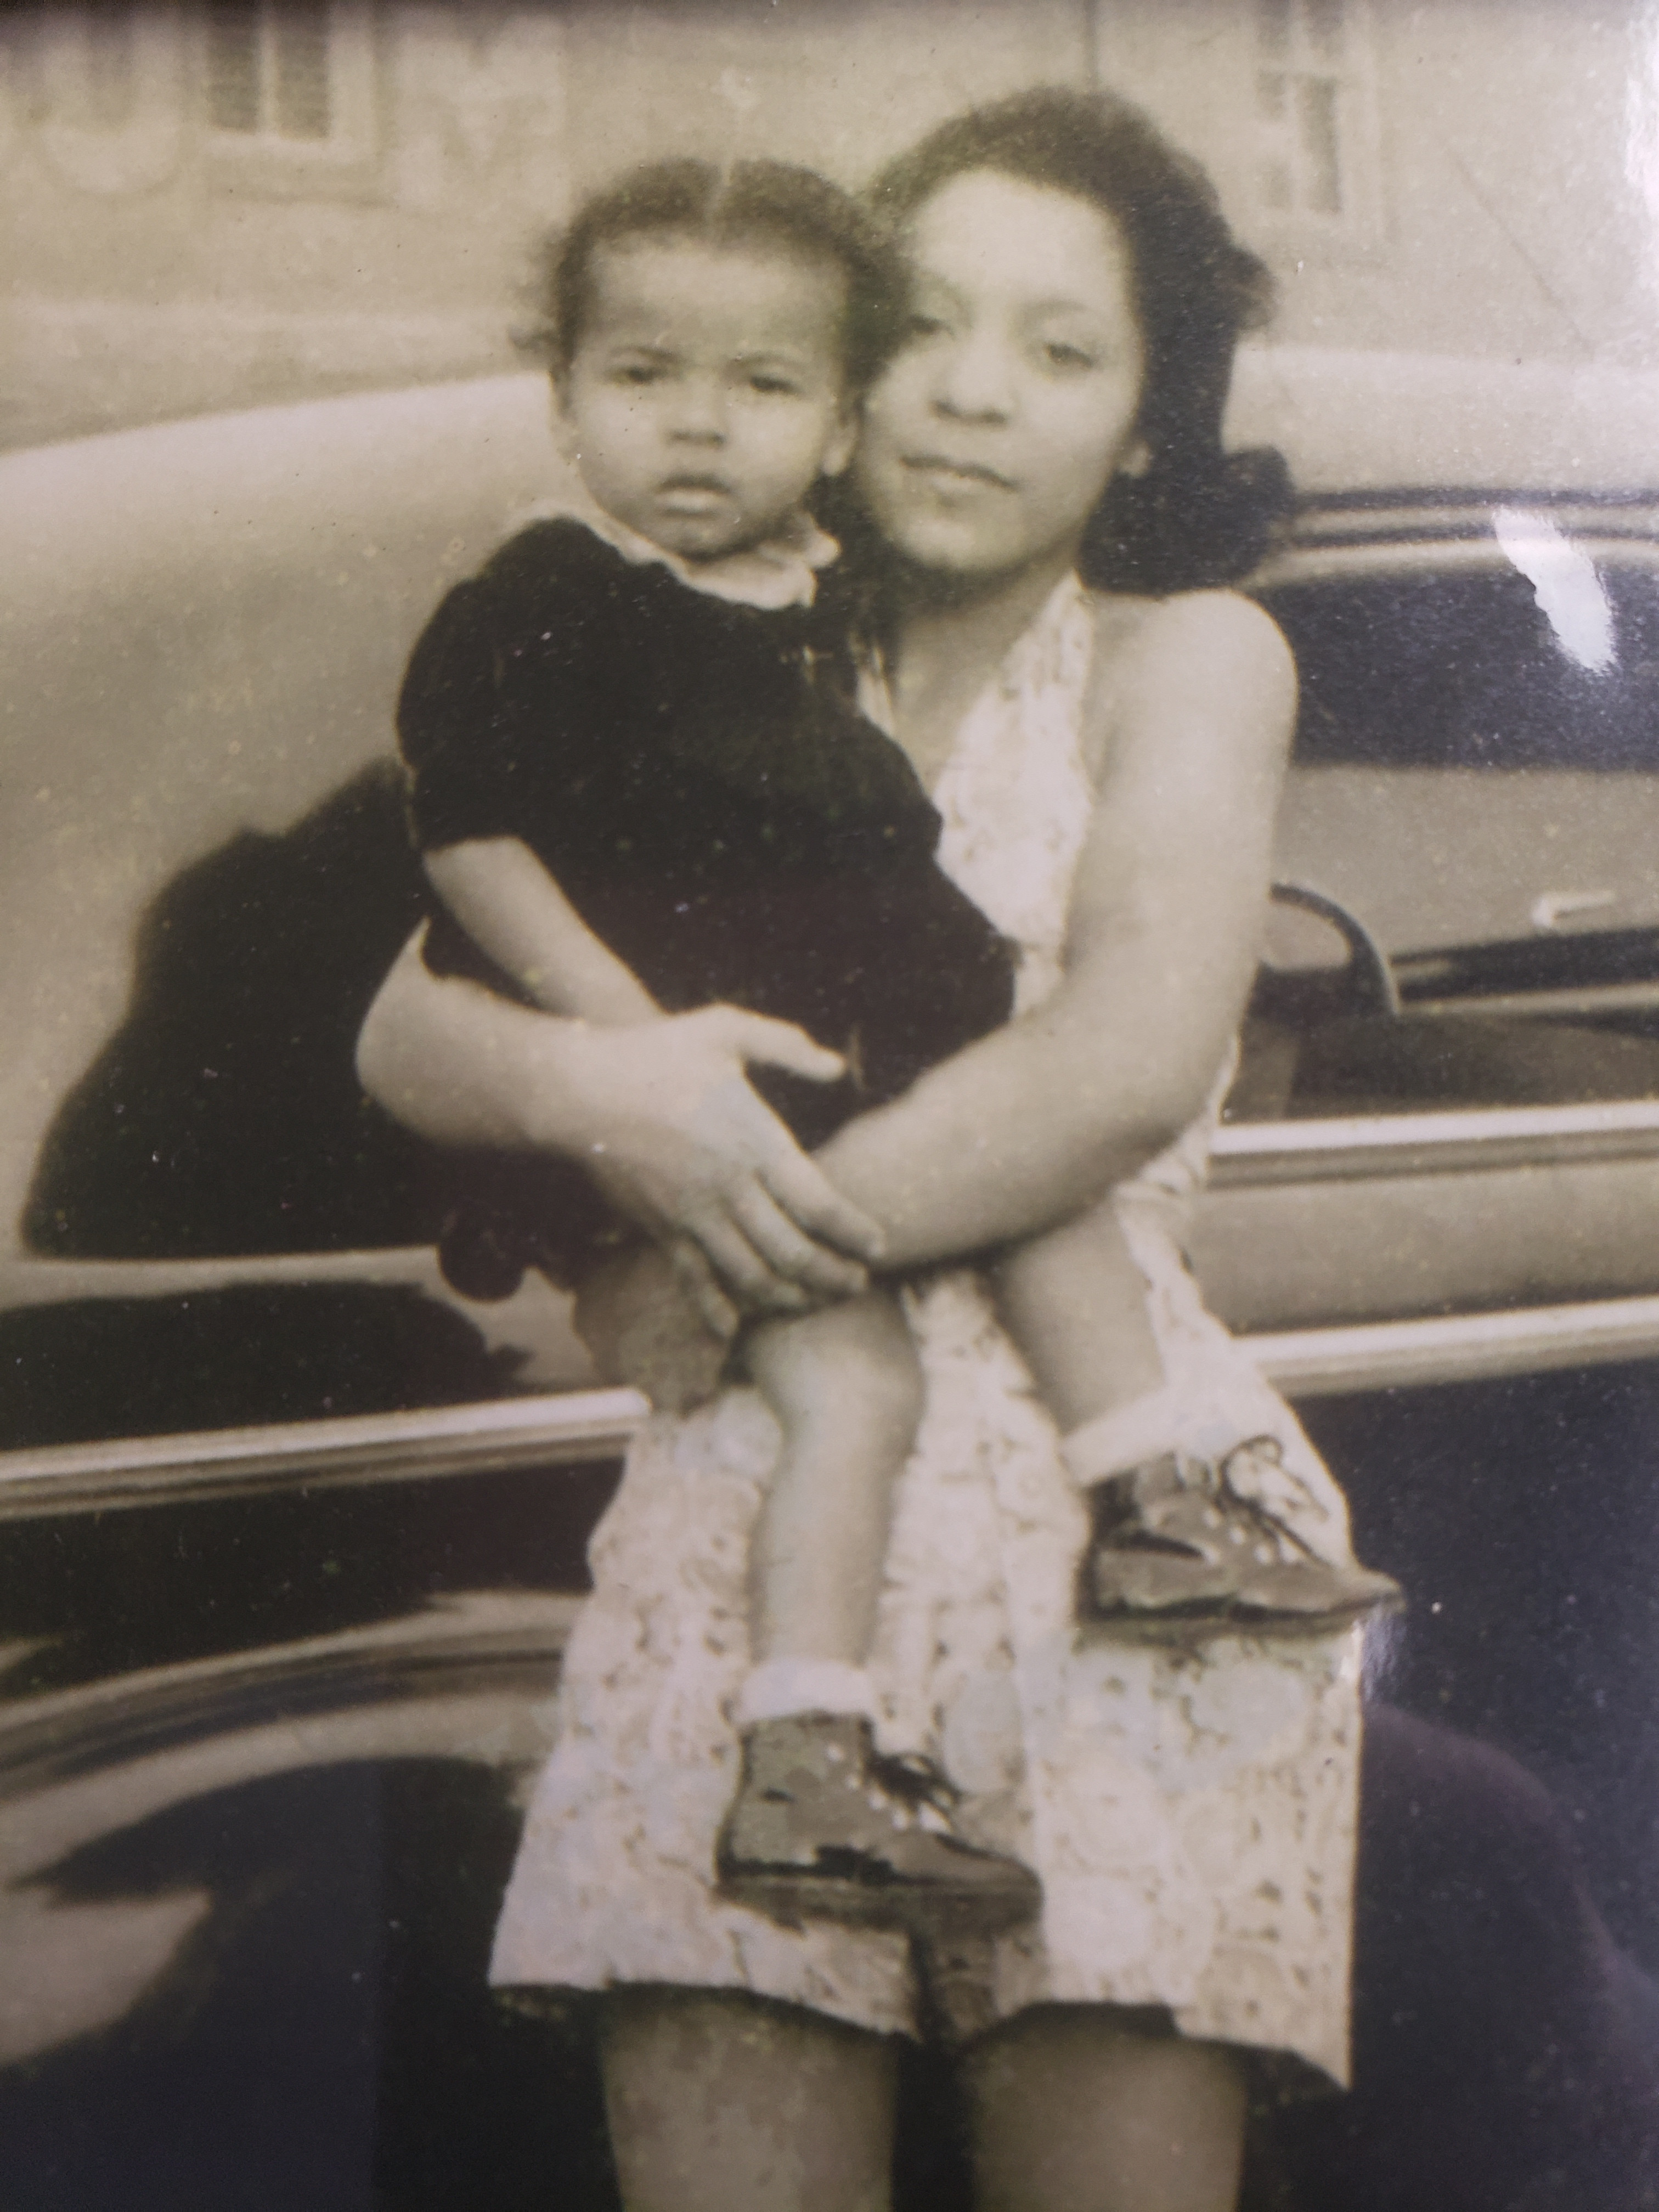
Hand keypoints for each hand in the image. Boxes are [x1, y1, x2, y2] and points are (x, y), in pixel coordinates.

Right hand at [549, 1004, 885, 1332]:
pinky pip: (695, 1283)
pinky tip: (735, 1328)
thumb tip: (836, 1068)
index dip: (854, 1233)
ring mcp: (693, 1215)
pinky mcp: (661, 1230)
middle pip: (793, 1253)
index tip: (878, 1247)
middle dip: (832, 1277)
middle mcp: (728, 1188)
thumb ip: (785, 1046)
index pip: (819, 1204)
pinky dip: (716, 1311)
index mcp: (754, 1142)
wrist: (580, 1089)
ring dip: (789, 1299)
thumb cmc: (657, 1052)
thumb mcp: (725, 1029)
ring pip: (751, 1278)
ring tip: (814, 1302)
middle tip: (857, 1285)